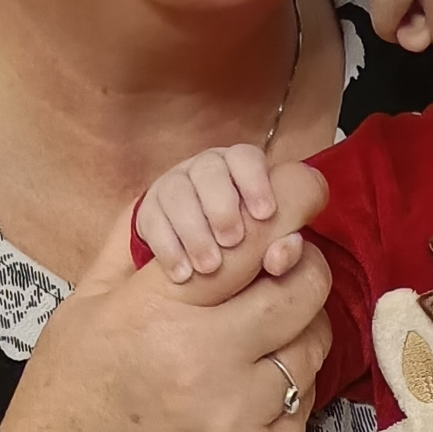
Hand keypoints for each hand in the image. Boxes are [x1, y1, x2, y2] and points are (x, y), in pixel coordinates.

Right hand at [0, 160, 332, 431]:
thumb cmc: (64, 408)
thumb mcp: (80, 311)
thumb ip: (133, 245)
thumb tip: (182, 188)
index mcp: (154, 314)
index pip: (252, 239)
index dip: (292, 204)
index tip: (306, 192)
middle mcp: (205, 363)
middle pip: (302, 287)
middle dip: (301, 264)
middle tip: (283, 264)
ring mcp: (240, 419)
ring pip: (312, 344)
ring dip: (296, 327)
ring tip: (257, 333)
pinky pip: (303, 401)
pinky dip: (286, 385)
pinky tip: (247, 388)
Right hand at [135, 143, 308, 282]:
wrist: (200, 244)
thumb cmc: (246, 236)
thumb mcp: (268, 239)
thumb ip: (283, 247)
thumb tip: (281, 257)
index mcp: (238, 165)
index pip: (245, 157)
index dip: (256, 182)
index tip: (265, 214)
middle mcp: (204, 168)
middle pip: (208, 171)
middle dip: (221, 207)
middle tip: (233, 242)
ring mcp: (173, 184)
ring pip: (176, 193)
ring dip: (193, 231)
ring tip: (209, 266)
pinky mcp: (149, 209)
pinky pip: (152, 220)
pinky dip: (168, 248)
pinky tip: (183, 274)